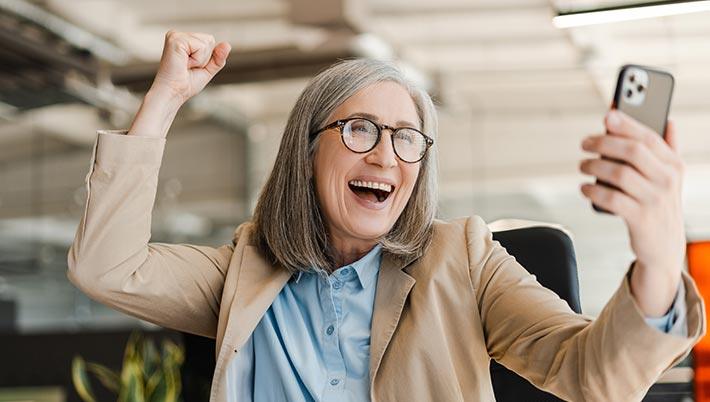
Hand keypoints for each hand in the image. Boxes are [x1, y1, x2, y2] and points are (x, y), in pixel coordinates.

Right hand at [127, 31, 229, 137]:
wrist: (174, 93)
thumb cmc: (186, 84)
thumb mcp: (207, 70)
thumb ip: (218, 57)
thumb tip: (227, 44)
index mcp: (183, 40)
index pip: (209, 41)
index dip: (207, 58)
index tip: (191, 67)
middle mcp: (178, 35)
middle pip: (209, 39)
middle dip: (204, 58)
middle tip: (188, 67)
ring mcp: (175, 35)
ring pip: (206, 42)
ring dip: (200, 60)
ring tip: (185, 66)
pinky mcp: (175, 39)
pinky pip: (200, 46)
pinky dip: (197, 59)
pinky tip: (184, 64)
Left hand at [579, 110, 684, 315]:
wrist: (664, 248)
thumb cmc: (660, 205)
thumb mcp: (671, 177)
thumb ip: (668, 149)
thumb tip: (668, 120)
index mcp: (674, 165)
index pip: (649, 137)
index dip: (627, 124)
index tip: (607, 115)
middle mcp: (668, 180)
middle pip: (633, 151)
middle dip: (604, 143)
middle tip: (585, 143)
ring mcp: (655, 200)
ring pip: (619, 173)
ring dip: (594, 166)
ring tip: (582, 165)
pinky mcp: (640, 219)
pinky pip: (611, 199)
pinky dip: (593, 190)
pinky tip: (584, 187)